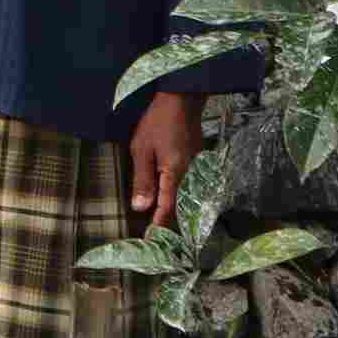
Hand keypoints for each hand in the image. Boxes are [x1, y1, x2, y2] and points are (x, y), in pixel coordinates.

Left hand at [127, 91, 201, 231]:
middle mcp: (190, 176)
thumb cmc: (157, 121)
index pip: (167, 208)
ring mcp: (196, 168)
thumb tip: (140, 208)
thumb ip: (142, 180)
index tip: (151, 240)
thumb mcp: (142, 149)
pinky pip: (189, 185)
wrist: (182, 97)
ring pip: (186, 197)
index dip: (159, 225)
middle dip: (169, 223)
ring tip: (164, 226)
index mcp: (175, 175)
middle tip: (158, 240)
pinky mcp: (196, 161)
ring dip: (175, 211)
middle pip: (180, 207)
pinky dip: (179, 196)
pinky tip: (172, 200)